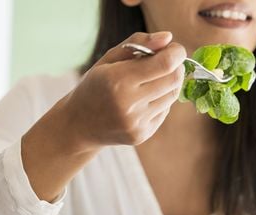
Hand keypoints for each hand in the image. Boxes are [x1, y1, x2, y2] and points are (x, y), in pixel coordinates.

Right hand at [62, 31, 185, 150]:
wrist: (79, 125)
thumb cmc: (95, 85)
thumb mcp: (109, 58)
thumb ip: (138, 43)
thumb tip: (168, 38)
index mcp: (117, 80)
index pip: (164, 64)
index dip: (176, 53)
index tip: (175, 49)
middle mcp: (128, 104)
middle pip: (173, 80)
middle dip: (176, 67)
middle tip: (168, 62)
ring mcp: (136, 122)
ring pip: (172, 96)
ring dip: (170, 84)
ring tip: (154, 79)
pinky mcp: (142, 134)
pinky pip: (164, 111)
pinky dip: (161, 101)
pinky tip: (145, 98)